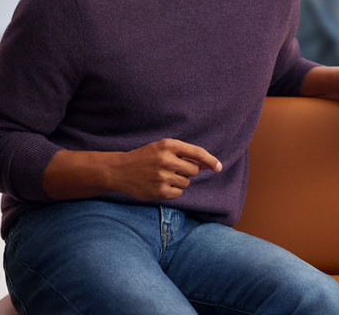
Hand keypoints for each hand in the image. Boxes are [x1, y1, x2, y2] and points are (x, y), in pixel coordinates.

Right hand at [104, 139, 221, 201]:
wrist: (120, 170)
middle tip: (173, 168)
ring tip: (164, 176)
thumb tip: (209, 165)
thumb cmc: (146, 157)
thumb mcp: (163, 148)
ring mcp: (162, 177)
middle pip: (193, 170)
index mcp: (168, 145)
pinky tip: (161, 185)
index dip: (211, 160)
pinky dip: (174, 191)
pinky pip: (179, 193)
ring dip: (180, 181)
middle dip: (188, 170)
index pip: (197, 153)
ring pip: (187, 182)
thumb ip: (185, 154)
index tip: (218, 167)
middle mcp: (166, 160)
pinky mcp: (160, 192)